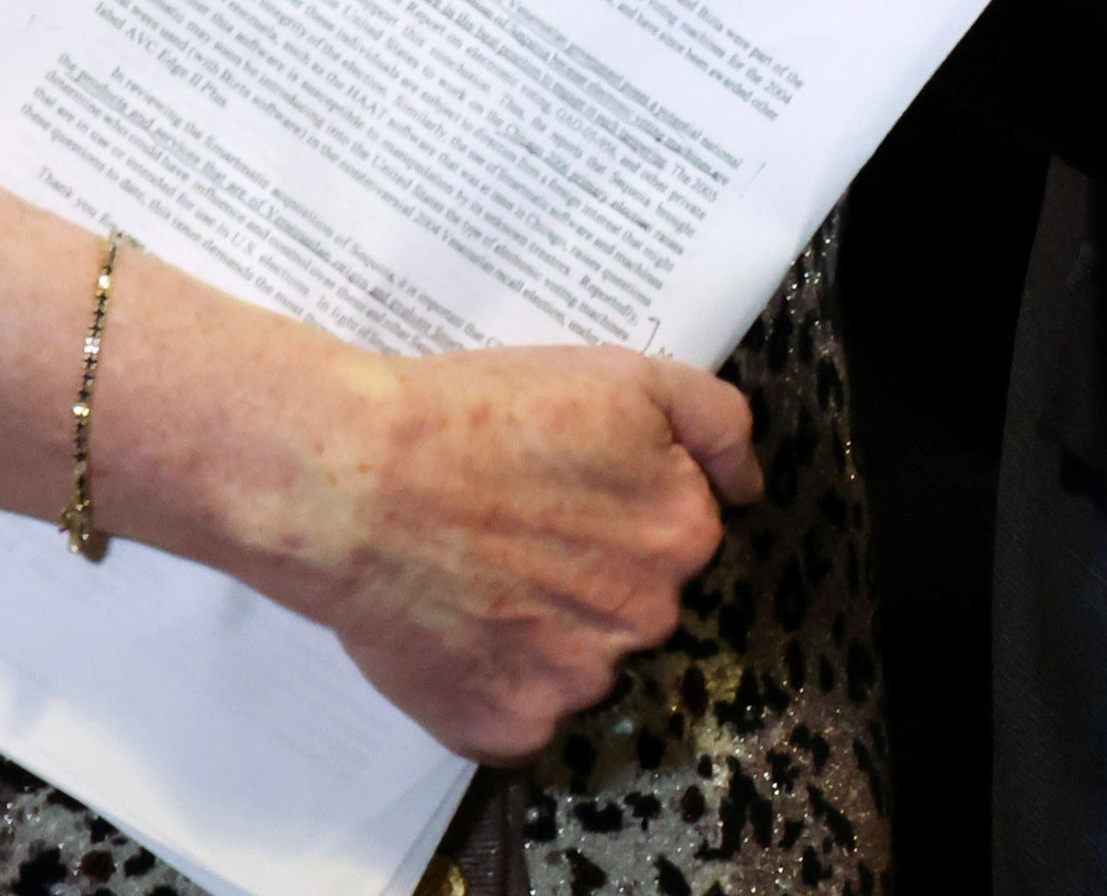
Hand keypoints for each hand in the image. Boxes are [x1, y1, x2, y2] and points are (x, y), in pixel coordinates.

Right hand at [271, 342, 762, 762]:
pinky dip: (491, 688)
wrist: (356, 482)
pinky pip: (518, 720)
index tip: (564, 495)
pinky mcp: (508, 730)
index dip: (618, 513)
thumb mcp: (625, 376)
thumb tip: (750, 486)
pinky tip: (455, 631)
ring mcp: (577, 684)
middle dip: (586, 578)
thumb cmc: (479, 417)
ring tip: (473, 578)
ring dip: (541, 636)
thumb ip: (717, 422)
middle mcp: (645, 620)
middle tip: (512, 534)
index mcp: (682, 535)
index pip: (677, 539)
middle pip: (633, 609)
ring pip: (578, 667)